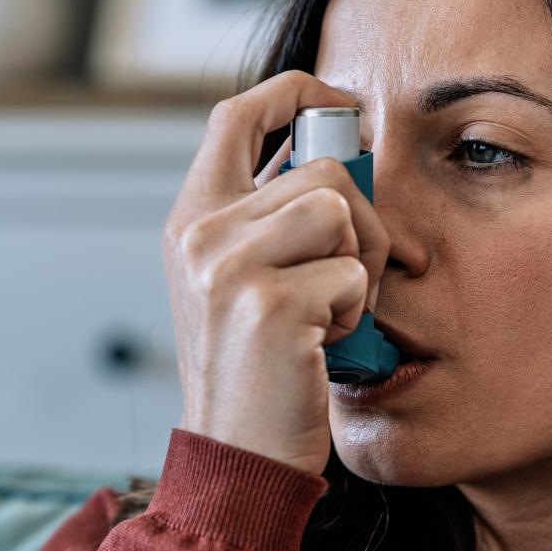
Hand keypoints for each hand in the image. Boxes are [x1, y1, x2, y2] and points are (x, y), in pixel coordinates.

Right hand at [162, 71, 390, 476]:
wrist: (236, 457)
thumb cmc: (255, 373)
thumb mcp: (238, 282)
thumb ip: (267, 218)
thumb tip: (338, 150)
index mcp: (190, 220)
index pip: (237, 113)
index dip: (297, 92)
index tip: (343, 107)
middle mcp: (200, 234)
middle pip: (321, 168)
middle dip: (361, 220)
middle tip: (350, 275)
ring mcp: (229, 267)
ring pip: (341, 211)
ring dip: (360, 264)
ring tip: (331, 313)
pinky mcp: (270, 304)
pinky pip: (352, 273)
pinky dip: (355, 314)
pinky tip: (322, 345)